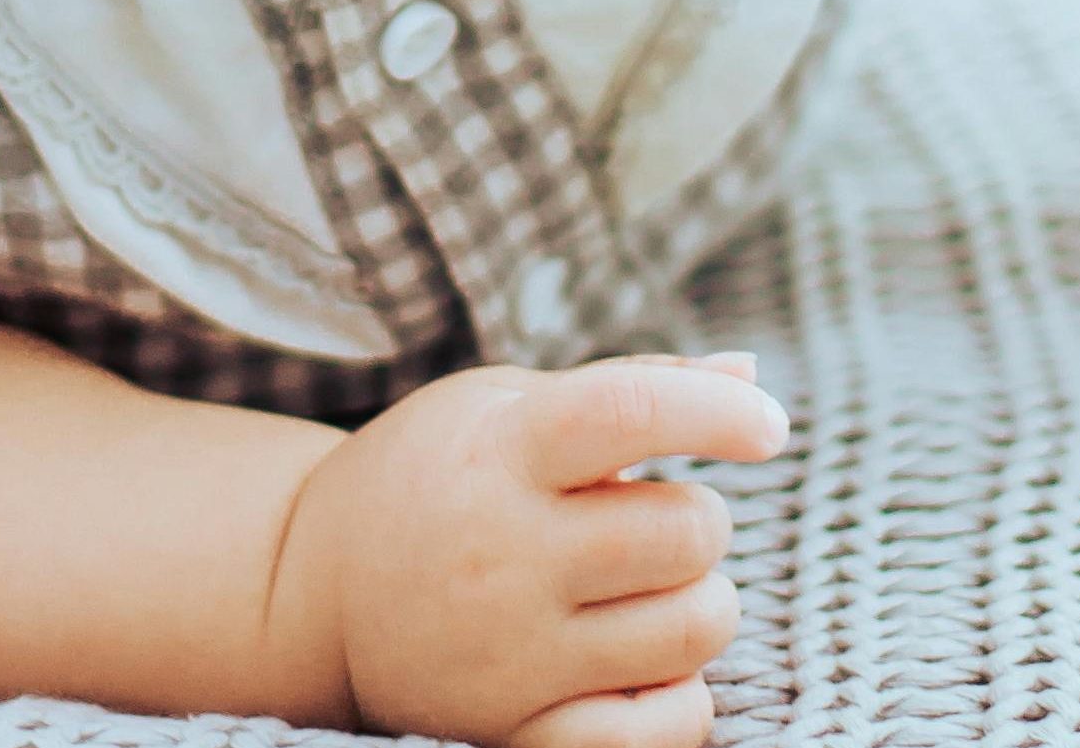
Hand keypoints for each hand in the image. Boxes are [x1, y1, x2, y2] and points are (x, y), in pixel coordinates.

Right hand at [268, 352, 781, 747]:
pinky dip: (682, 700)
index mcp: (499, 451)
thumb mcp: (502, 405)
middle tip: (653, 518)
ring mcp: (512, 652)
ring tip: (651, 588)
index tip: (768, 426)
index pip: (633, 412)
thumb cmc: (431, 476)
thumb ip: (626, 385)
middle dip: (699, 517)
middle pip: (687, 531)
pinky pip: (659, 733)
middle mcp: (505, 552)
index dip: (721, 410)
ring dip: (702, 602)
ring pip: (694, 629)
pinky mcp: (516, 730)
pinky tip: (648, 666)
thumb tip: (748, 369)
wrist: (311, 590)